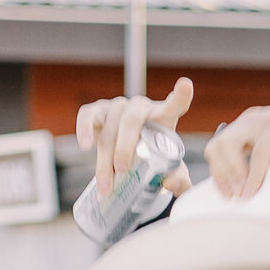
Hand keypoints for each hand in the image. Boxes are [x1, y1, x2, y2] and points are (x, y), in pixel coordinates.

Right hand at [75, 76, 194, 196]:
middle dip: (124, 148)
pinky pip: (87, 116)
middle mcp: (140, 106)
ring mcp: (117, 106)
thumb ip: (178, 179)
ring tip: (106, 184)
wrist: (126, 154)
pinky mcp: (96, 110)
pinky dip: (84, 131)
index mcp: (163, 117)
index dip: (180, 95)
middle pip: (131, 122)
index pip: (175, 105)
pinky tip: (85, 146)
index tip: (185, 85)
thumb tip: (170, 183)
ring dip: (105, 159)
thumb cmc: (151, 157)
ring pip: (109, 129)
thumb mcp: (168, 169)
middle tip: (122, 171)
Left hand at [205, 103, 269, 199]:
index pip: (218, 149)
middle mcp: (250, 122)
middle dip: (220, 174)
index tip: (227, 196)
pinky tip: (254, 191)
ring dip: (231, 174)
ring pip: (228, 145)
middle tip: (231, 198)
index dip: (218, 174)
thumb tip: (250, 197)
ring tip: (241, 195)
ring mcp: (262, 122)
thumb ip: (264, 170)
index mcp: (248, 129)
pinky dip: (253, 175)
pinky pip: (256, 153)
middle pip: (216, 146)